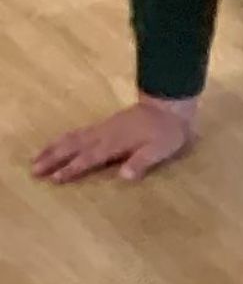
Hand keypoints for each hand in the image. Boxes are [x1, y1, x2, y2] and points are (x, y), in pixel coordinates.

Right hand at [32, 94, 199, 185]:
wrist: (168, 104)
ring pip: (71, 138)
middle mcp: (103, 135)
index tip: (54, 179)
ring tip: (36, 159)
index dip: (72, 169)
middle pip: (72, 147)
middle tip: (34, 171)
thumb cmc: (167, 131)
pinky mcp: (104, 125)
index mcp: (115, 143)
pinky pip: (77, 132)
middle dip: (52, 158)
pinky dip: (63, 140)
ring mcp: (102, 128)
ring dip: (53, 148)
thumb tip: (124, 176)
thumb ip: (142, 162)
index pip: (89, 158)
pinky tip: (58, 144)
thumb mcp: (160, 149)